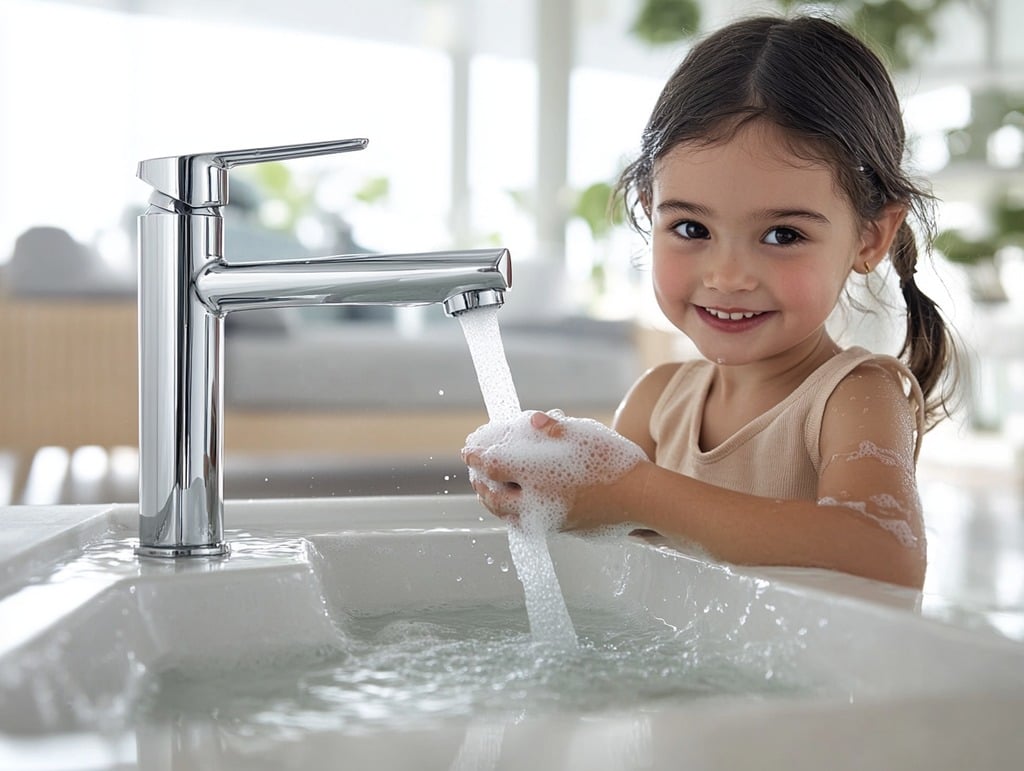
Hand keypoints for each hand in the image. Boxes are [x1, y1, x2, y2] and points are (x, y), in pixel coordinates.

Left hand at [461, 410, 646, 530]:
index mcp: (537, 476)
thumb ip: (554, 428)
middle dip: (480, 485)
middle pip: (493, 498)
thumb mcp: (585, 434)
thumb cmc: (614, 463)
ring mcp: (549, 521)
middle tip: (475, 474)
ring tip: (490, 491)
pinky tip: (519, 507)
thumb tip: (532, 419)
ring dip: (493, 502)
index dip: (476, 458)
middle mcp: (537, 502)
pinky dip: (513, 515)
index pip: (494, 467)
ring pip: (508, 516)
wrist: (641, 501)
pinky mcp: (561, 532)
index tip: (467, 452)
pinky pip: (526, 525)